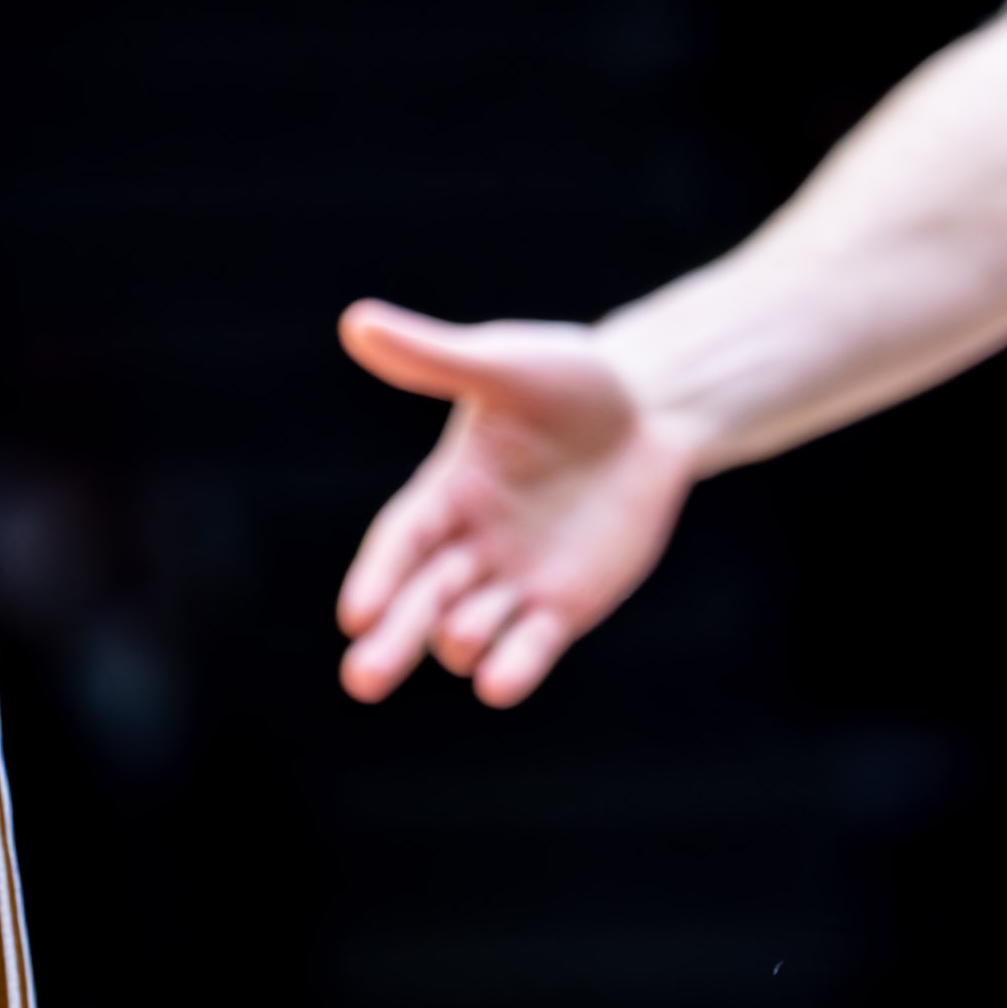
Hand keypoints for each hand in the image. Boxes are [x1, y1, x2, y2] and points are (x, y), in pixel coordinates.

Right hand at [332, 306, 691, 704]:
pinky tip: (501, 685)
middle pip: (418, 604)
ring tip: (465, 632)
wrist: (650, 408)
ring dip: (461, 640)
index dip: (377, 577)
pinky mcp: (563, 605)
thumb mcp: (503, 365)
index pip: (399, 543)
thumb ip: (434, 358)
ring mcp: (514, 581)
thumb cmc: (568, 378)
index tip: (356, 616)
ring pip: (468, 633)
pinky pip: (529, 648)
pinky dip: (514, 668)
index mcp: (445, 491)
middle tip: (363, 681)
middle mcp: (469, 545)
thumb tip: (357, 322)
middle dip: (392, 641)